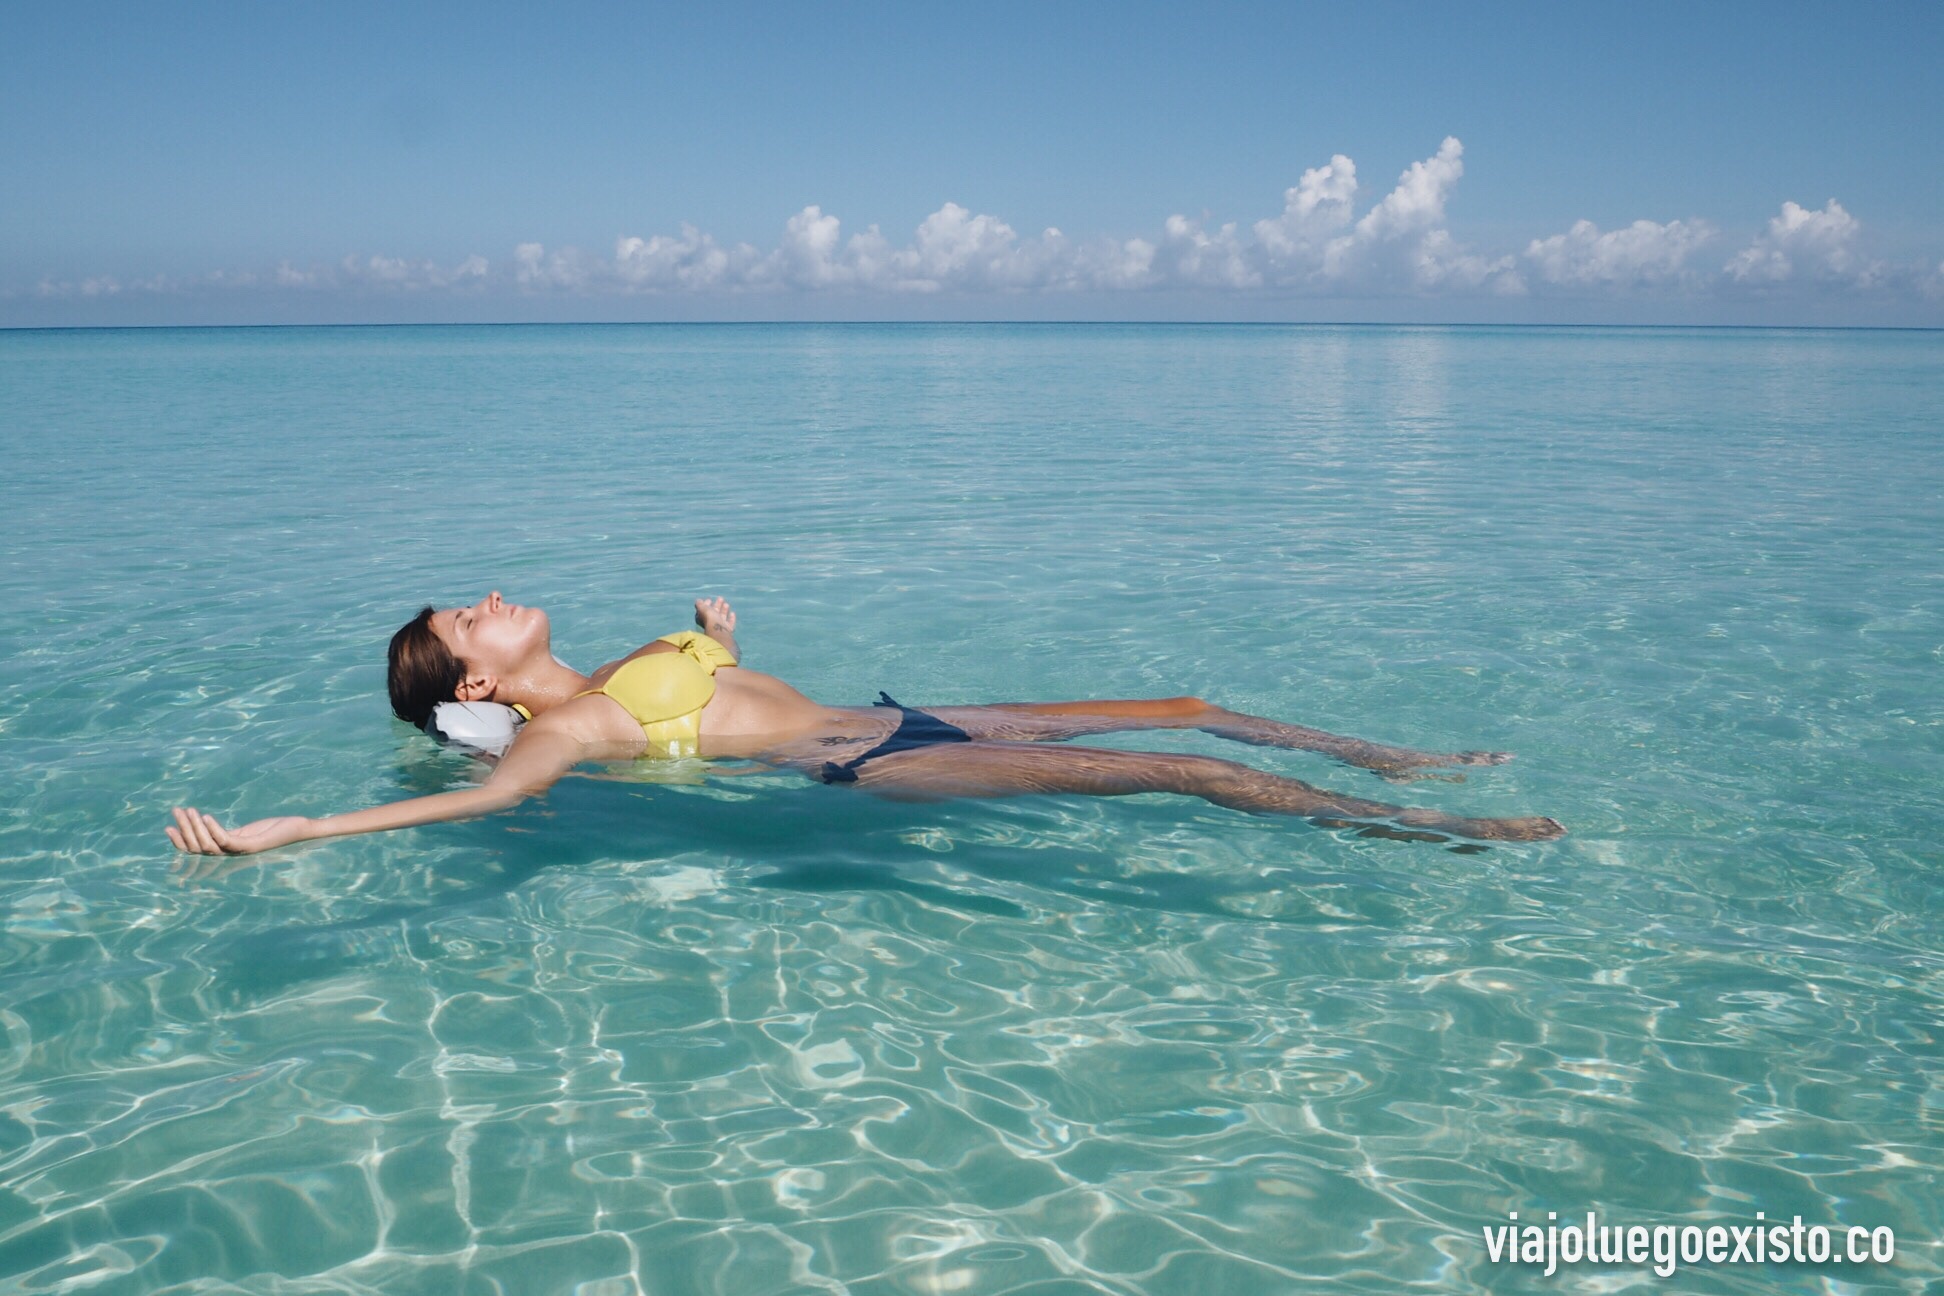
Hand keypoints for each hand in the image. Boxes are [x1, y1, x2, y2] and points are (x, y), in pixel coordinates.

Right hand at [166, 808, 311, 861]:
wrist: (299, 829)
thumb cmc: (272, 830)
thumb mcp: (244, 831)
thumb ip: (224, 833)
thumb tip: (204, 825)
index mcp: (227, 851)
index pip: (196, 851)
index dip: (180, 842)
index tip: (167, 828)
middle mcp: (231, 855)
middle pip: (199, 847)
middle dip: (184, 829)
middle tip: (176, 811)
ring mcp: (241, 852)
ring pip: (209, 844)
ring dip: (196, 827)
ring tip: (189, 810)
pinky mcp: (252, 846)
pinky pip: (227, 840)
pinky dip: (214, 829)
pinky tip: (206, 817)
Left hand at [694, 596, 735, 636]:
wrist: (720, 630)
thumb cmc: (710, 619)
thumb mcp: (703, 609)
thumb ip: (699, 605)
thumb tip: (698, 601)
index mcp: (704, 619)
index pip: (704, 611)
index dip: (706, 605)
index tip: (709, 599)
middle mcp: (711, 623)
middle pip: (714, 613)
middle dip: (717, 605)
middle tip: (721, 598)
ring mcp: (720, 627)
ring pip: (722, 618)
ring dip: (724, 610)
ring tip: (726, 604)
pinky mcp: (728, 630)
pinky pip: (730, 623)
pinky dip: (731, 618)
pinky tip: (732, 613)